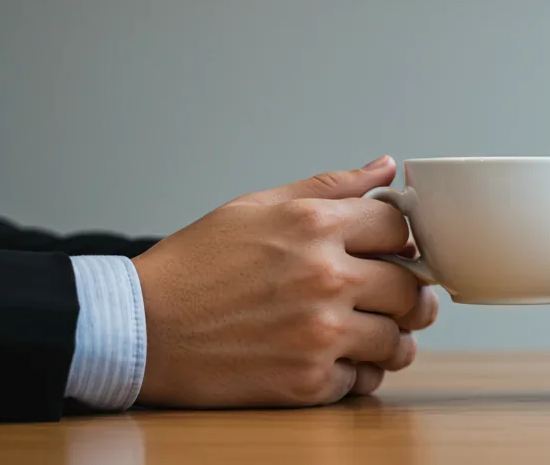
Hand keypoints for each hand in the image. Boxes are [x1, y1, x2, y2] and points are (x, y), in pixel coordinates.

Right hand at [131, 156, 437, 407]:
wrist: (140, 328)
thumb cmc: (195, 265)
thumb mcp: (256, 207)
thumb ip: (329, 187)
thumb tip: (385, 168)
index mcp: (315, 226)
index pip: (399, 231)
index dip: (399, 243)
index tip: (390, 254)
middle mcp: (325, 278)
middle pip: (410, 288)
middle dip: (406, 294)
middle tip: (391, 299)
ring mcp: (319, 334)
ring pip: (397, 340)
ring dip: (390, 339)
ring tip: (370, 334)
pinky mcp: (307, 382)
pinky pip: (363, 381)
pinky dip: (355, 374)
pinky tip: (333, 360)